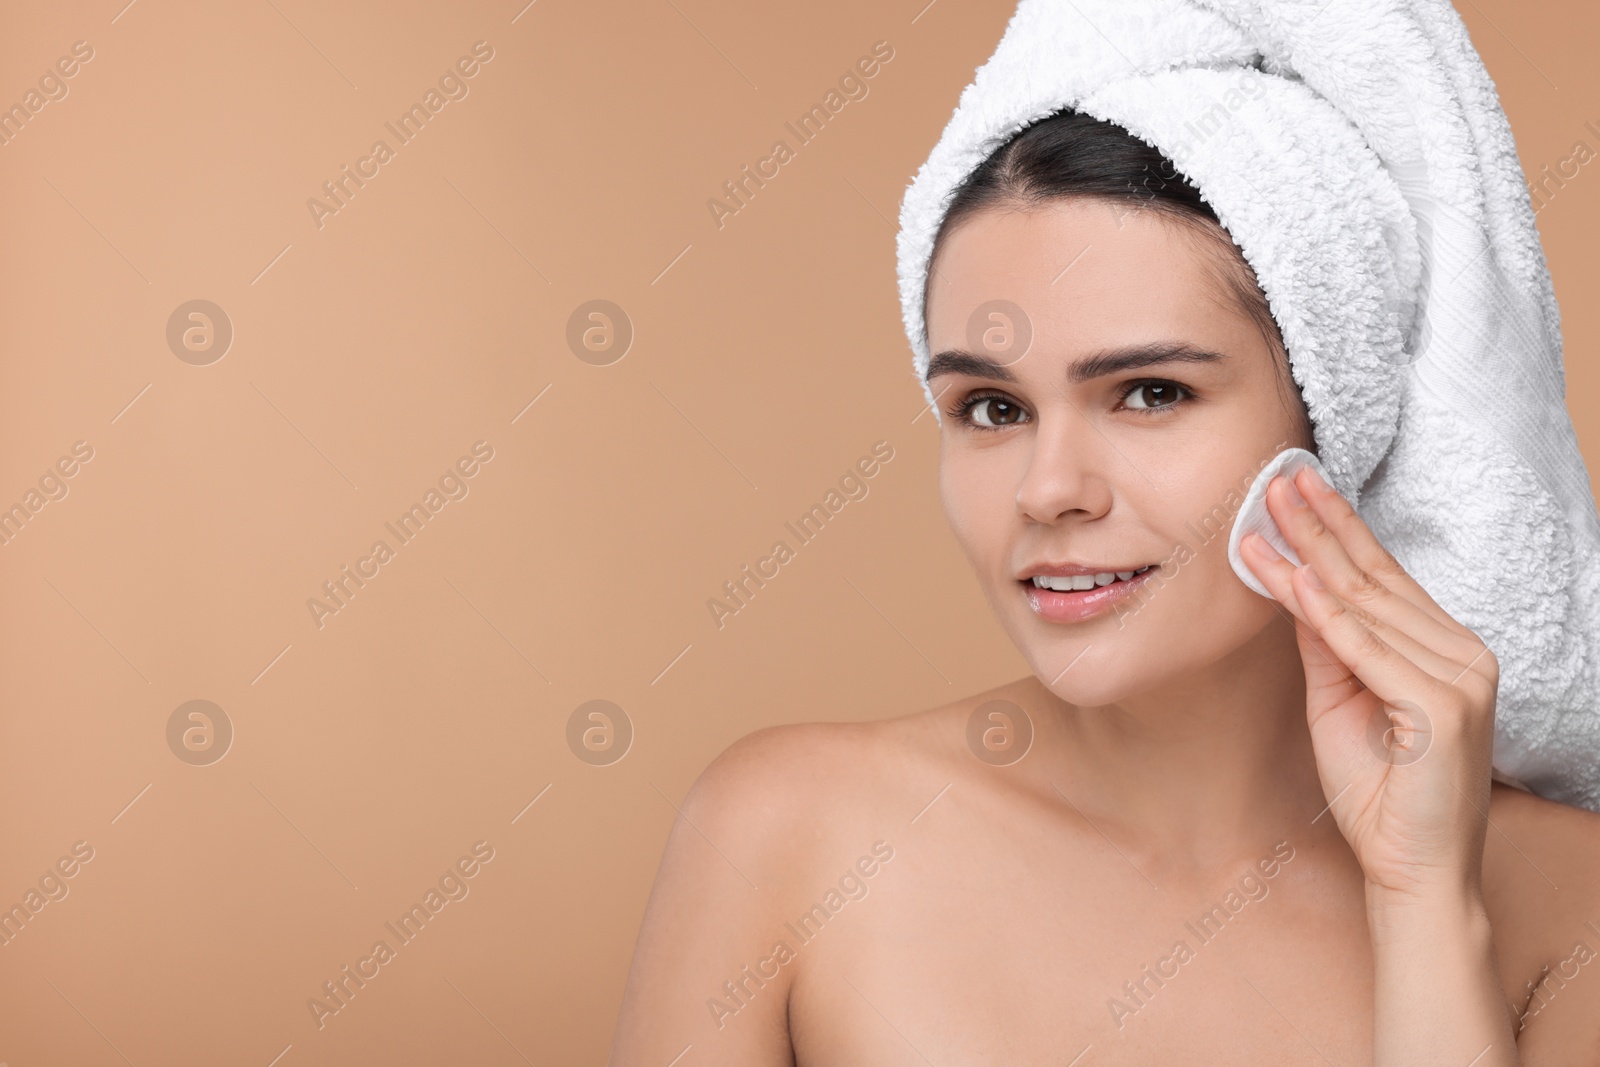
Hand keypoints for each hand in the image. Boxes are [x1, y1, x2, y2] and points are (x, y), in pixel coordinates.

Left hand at [1240, 466, 1499, 901]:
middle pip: (1373, 578)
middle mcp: (1462, 654)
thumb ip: (1326, 646)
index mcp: (1443, 650)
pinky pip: (1368, 649)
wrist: (1412, 869)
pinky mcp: (1444, 707)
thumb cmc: (1379, 793)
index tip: (1293, 487)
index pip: (1379, 577)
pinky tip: (1294, 575)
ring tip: (1267, 513)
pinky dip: (1327, 612)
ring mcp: (1460, 678)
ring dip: (1308, 554)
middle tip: (1276, 477)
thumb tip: (1295, 587)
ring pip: (1365, 604)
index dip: (1335, 529)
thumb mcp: (1338, 702)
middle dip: (1319, 525)